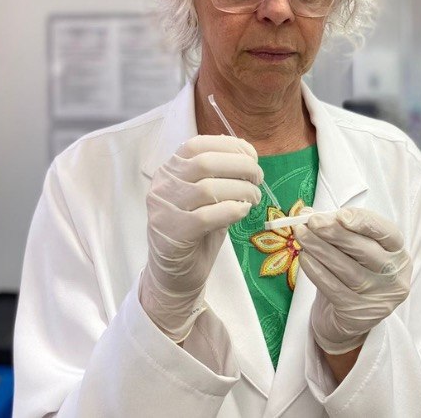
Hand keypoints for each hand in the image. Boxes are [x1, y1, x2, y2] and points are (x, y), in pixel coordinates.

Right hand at [139, 135, 261, 341]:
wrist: (173, 275)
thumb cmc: (194, 234)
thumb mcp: (203, 199)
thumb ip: (218, 178)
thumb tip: (249, 160)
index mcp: (169, 170)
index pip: (196, 144)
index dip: (229, 146)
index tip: (251, 155)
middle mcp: (162, 185)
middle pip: (205, 163)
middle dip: (241, 166)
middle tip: (258, 179)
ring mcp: (164, 209)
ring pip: (208, 188)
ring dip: (241, 190)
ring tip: (254, 198)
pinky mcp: (172, 233)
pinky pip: (207, 216)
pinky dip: (232, 211)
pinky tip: (242, 213)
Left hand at [294, 208, 411, 354]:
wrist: (344, 318)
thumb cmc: (350, 274)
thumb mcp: (350, 250)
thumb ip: (337, 230)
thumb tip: (307, 214)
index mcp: (398, 253)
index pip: (387, 233)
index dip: (364, 222)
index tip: (340, 215)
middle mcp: (395, 275)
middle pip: (366, 250)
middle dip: (335, 233)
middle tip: (312, 222)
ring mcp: (380, 297)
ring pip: (348, 268)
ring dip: (320, 249)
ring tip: (301, 235)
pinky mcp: (360, 313)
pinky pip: (335, 288)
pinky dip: (317, 271)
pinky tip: (304, 259)